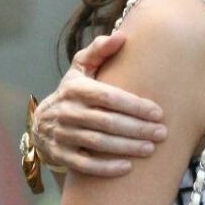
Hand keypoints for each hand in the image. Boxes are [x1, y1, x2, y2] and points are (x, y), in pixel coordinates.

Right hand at [33, 33, 166, 175]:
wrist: (42, 122)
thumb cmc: (74, 92)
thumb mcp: (81, 68)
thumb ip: (99, 51)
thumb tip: (120, 37)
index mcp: (76, 89)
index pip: (109, 97)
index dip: (134, 106)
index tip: (158, 113)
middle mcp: (67, 112)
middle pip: (107, 122)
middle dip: (137, 128)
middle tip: (161, 133)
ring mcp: (62, 134)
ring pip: (98, 143)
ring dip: (126, 147)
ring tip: (151, 148)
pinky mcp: (60, 154)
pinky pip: (84, 164)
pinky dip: (105, 167)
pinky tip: (127, 167)